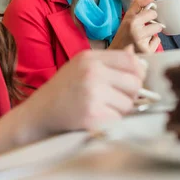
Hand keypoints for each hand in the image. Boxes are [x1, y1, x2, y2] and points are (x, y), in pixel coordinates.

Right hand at [24, 48, 144, 132]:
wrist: (38, 114)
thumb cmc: (64, 90)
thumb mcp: (82, 67)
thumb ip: (109, 63)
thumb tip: (140, 62)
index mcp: (90, 58)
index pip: (130, 60)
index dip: (136, 74)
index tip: (129, 83)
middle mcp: (92, 72)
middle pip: (134, 83)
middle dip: (130, 95)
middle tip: (114, 100)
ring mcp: (92, 93)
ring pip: (128, 104)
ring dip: (120, 111)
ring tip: (101, 109)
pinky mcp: (92, 115)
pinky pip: (118, 119)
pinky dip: (111, 122)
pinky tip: (96, 119)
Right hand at [109, 0, 162, 53]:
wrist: (116, 53)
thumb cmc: (122, 35)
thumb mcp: (126, 18)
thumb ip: (138, 5)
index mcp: (131, 21)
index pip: (151, 12)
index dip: (150, 15)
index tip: (146, 17)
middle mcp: (136, 32)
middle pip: (157, 24)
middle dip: (152, 25)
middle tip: (142, 29)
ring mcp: (142, 43)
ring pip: (157, 32)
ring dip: (151, 34)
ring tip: (141, 38)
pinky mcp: (147, 52)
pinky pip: (157, 42)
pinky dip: (152, 43)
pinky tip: (143, 45)